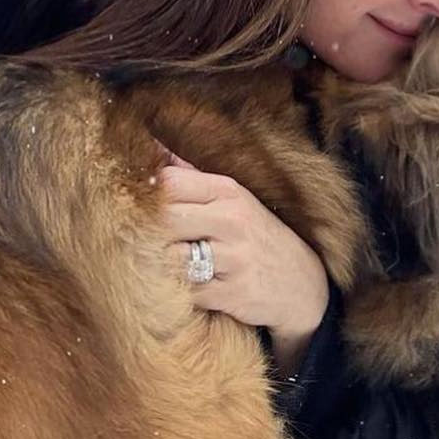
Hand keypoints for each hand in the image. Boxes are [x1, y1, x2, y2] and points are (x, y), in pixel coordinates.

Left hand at [157, 144, 328, 367]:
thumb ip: (190, 175)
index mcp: (227, 191)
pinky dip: (177, 292)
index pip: (169, 181)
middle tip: (137, 240)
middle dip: (146, 232)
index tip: (135, 207)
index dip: (146, 195)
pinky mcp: (232, 293)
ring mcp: (234, 258)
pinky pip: (185, 292)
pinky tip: (181, 288)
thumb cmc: (255, 236)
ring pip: (170, 257)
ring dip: (158, 264)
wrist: (303, 285)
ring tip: (156, 265)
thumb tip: (150, 145)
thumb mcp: (232, 199)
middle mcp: (231, 220)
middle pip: (164, 218)